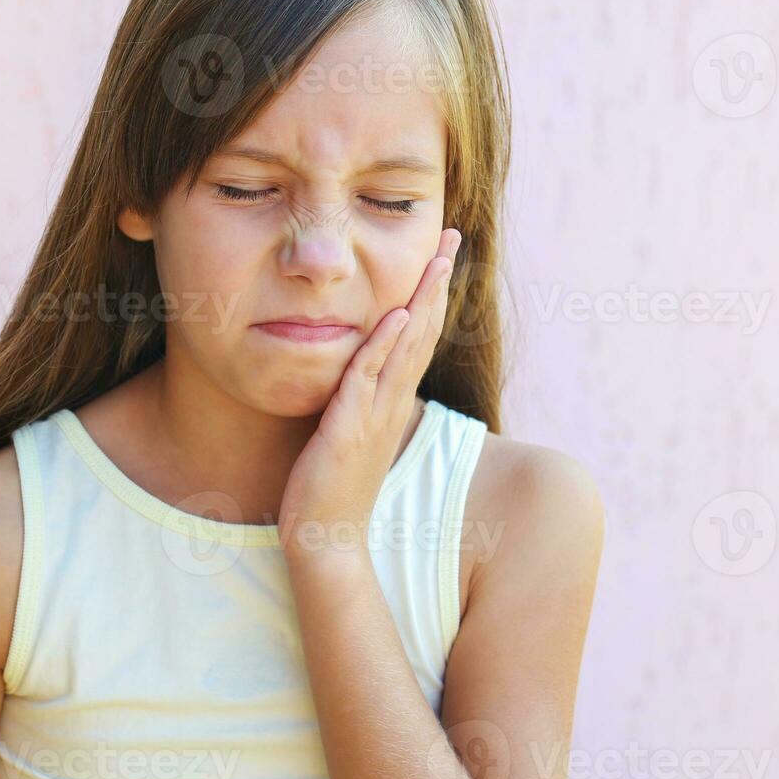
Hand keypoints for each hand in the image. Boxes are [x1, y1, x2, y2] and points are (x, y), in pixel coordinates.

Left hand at [278, 227, 461, 556]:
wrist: (325, 542)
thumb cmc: (332, 489)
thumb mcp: (351, 433)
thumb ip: (357, 399)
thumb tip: (355, 368)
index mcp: (391, 401)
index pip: (419, 336)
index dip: (432, 292)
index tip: (442, 252)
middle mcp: (391, 403)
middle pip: (423, 332)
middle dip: (437, 281)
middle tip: (452, 237)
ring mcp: (375, 416)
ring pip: (406, 349)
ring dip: (422, 302)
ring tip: (437, 260)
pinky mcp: (349, 432)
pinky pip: (368, 380)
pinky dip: (383, 346)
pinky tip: (396, 315)